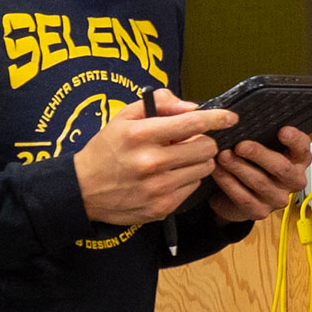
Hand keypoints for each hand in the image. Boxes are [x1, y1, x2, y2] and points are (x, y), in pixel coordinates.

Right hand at [74, 89, 233, 225]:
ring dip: (196, 161)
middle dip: (202, 141)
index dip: (216, 118)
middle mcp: (151, 162)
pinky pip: (193, 188)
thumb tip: (192, 107)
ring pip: (204, 168)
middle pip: (205, 147)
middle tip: (186, 142)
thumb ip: (159, 104)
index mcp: (140, 135)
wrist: (82, 190)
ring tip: (175, 160)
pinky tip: (167, 177)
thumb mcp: (123, 118)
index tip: (230, 117)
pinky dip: (186, 180)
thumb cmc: (106, 149)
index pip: (192, 123)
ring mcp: (157, 188)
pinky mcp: (161, 207)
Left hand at [209, 123, 311, 224]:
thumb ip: (261, 135)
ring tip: (223, 156)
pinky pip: (244, 197)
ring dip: (238, 167)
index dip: (294, 139)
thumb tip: (245, 120)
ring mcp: (278, 198)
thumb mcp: (261, 146)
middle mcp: (292, 180)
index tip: (282, 131)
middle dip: (259, 154)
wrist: (238, 193)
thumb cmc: (251, 163)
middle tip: (240, 146)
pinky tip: (218, 171)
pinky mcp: (260, 211)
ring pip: (260, 182)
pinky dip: (228, 182)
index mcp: (297, 160)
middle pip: (281, 167)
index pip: (303, 147)